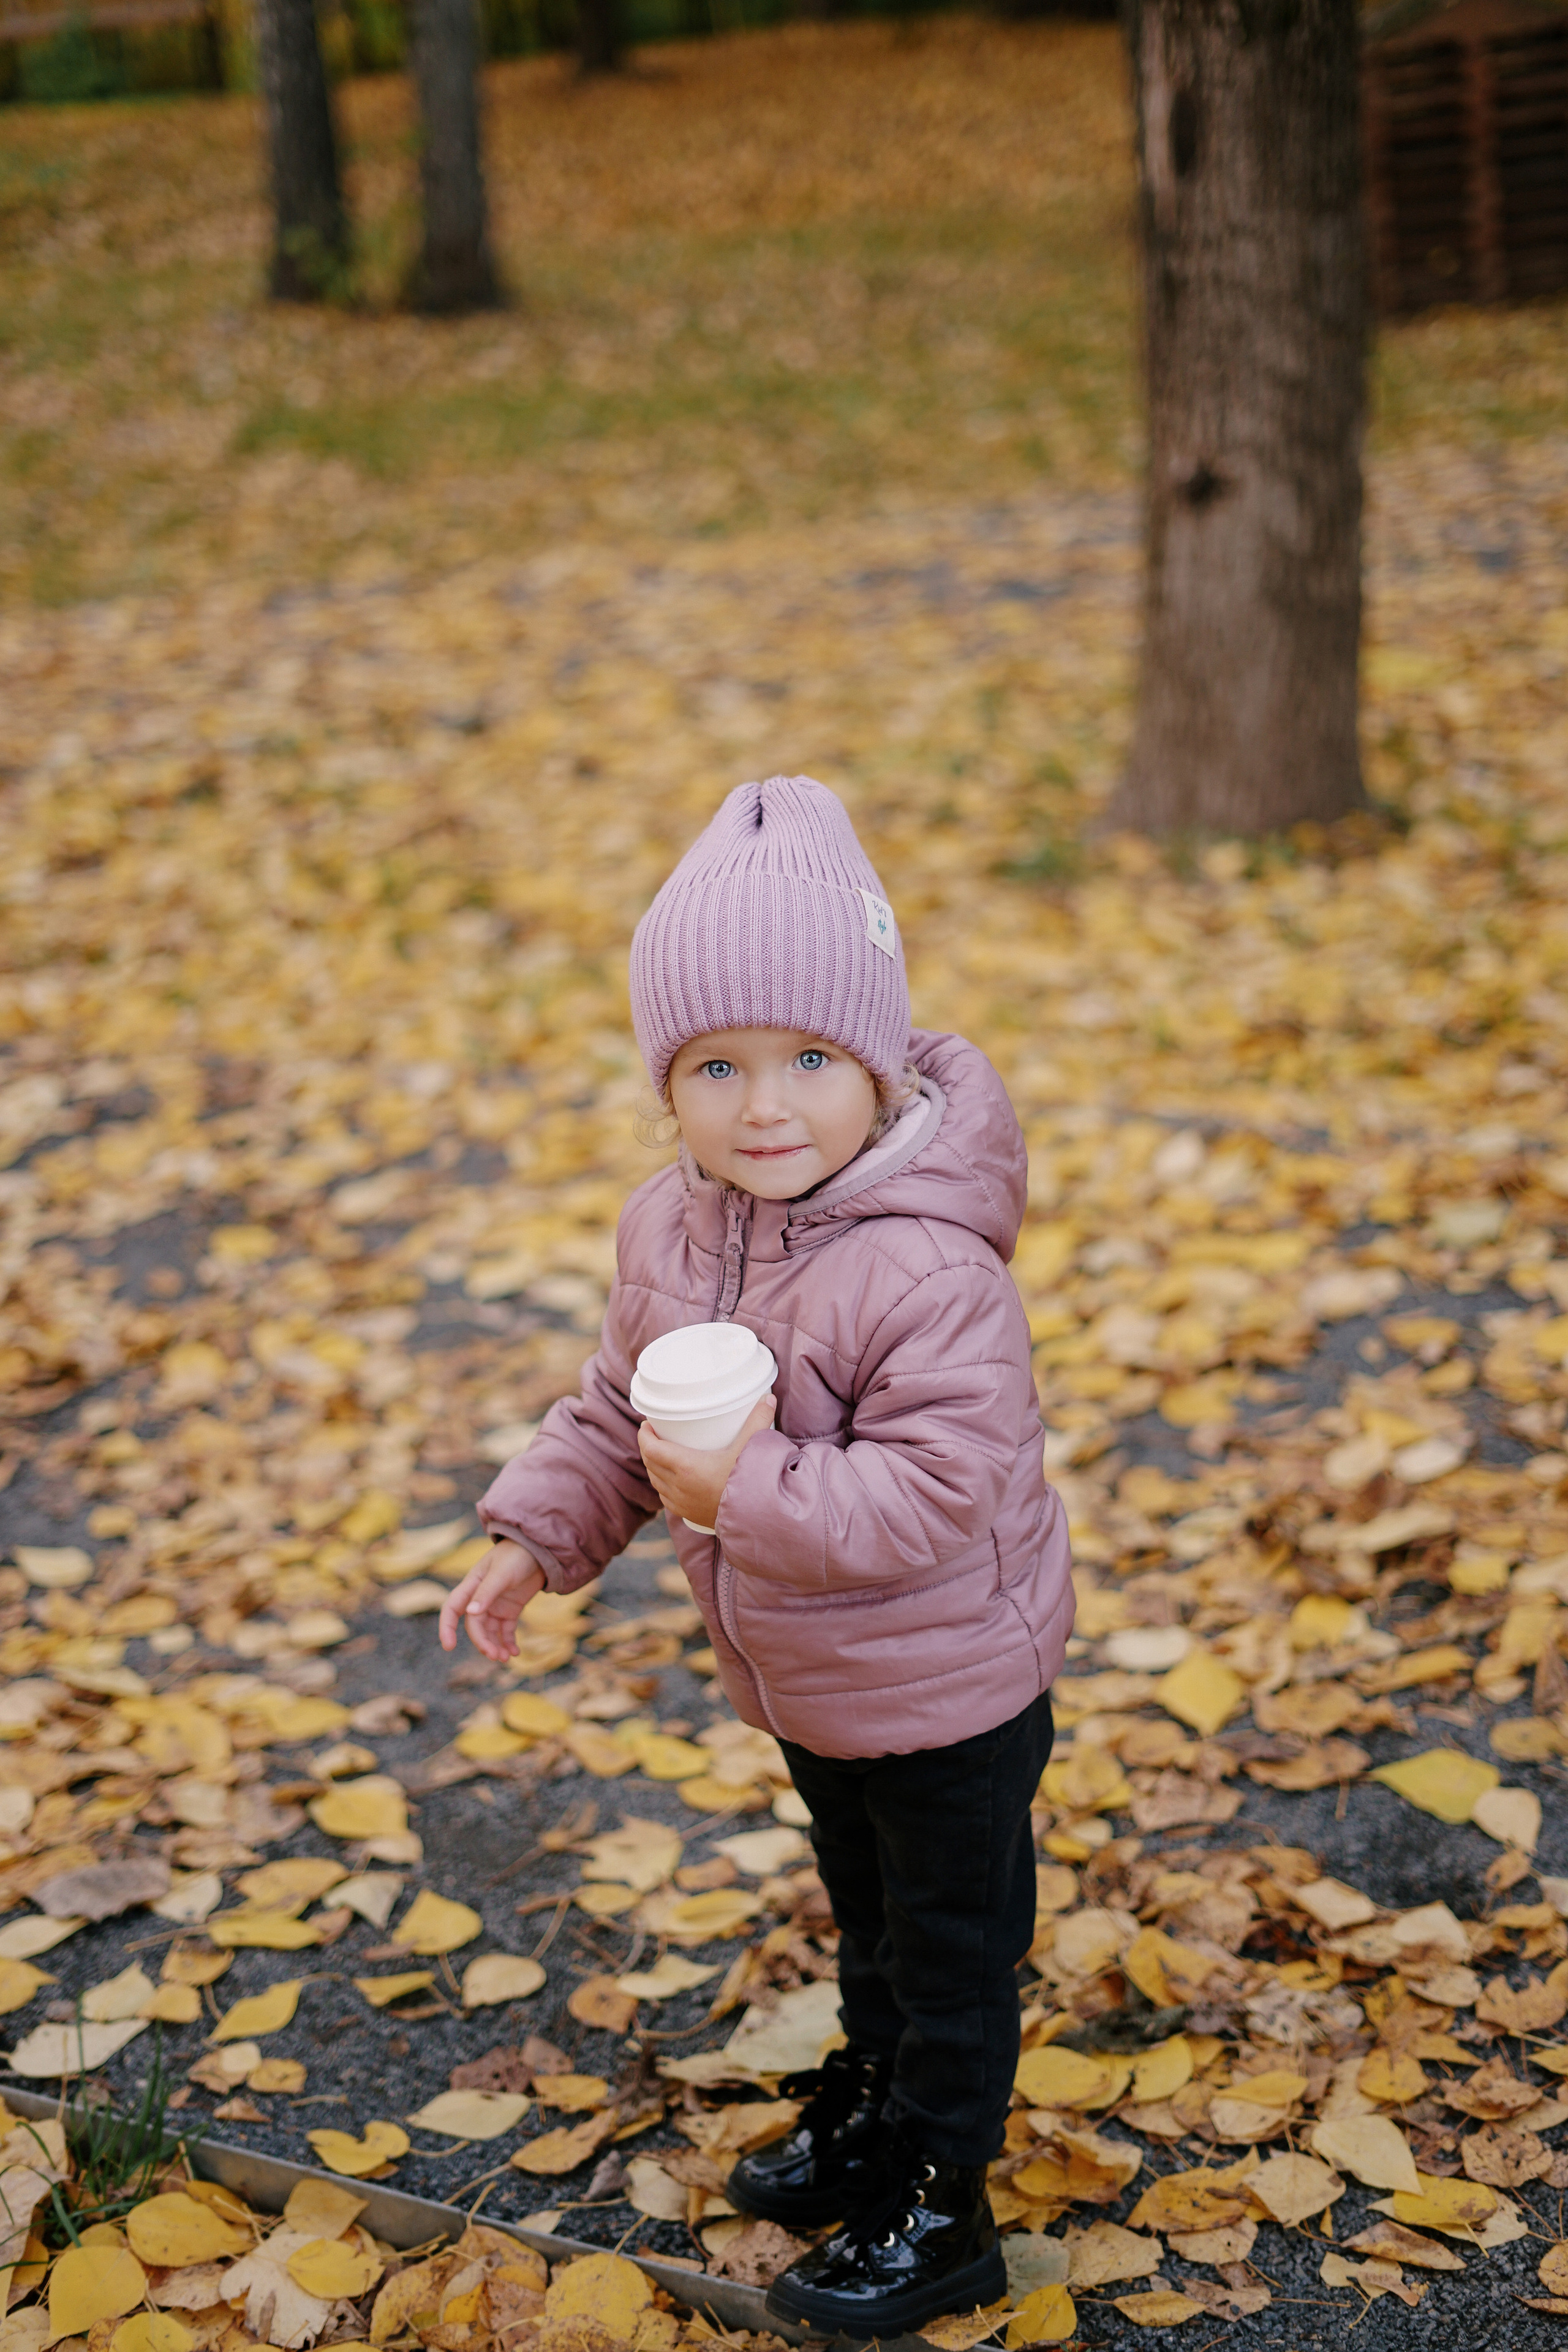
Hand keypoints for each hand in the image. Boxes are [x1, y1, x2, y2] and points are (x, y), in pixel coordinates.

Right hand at [438, 1538, 546, 1660]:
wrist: (540, 1549)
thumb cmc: (516, 1555)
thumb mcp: (501, 1572)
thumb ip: (486, 1592)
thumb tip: (470, 1614)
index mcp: (471, 1585)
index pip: (452, 1608)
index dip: (447, 1627)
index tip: (448, 1646)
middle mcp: (480, 1598)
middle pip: (474, 1626)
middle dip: (483, 1642)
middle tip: (496, 1656)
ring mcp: (496, 1605)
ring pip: (489, 1632)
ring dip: (495, 1646)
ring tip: (506, 1658)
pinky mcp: (510, 1610)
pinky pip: (505, 1631)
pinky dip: (508, 1642)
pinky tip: (515, 1652)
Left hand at [638, 1394, 775, 1530]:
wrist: (756, 1517)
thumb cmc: (750, 1483)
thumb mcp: (751, 1447)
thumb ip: (758, 1420)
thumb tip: (768, 1398)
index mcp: (686, 1466)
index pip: (651, 1449)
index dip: (644, 1435)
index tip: (647, 1424)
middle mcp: (679, 1485)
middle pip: (650, 1463)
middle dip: (648, 1447)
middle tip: (654, 1434)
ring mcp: (681, 1502)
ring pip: (655, 1481)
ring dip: (653, 1466)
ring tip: (660, 1453)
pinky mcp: (688, 1514)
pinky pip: (665, 1497)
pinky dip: (662, 1485)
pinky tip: (669, 1480)